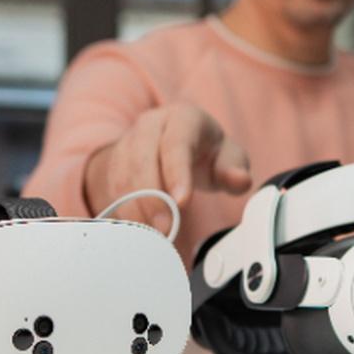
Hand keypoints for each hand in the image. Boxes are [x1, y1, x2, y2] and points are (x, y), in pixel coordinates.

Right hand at [84, 103, 251, 232]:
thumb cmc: (205, 151)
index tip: (181, 202)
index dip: (177, 173)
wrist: (169, 142)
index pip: (176, 143)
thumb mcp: (227, 155)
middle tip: (165, 228)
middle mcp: (150, 126)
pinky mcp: (114, 165)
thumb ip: (234, 169)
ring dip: (137, 209)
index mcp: (182, 118)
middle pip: (142, 159)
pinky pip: (115, 190)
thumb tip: (239, 179)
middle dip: (152, 197)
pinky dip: (127, 213)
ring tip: (154, 235)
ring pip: (124, 177)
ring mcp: (128, 143)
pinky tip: (141, 231)